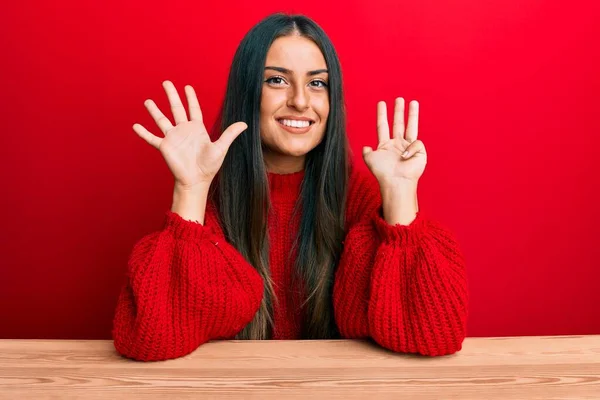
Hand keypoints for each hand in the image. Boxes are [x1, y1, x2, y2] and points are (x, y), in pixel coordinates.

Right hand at [133, 80, 247, 189]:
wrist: (196, 181)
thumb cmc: (209, 166)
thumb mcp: (221, 147)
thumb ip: (230, 134)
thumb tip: (245, 123)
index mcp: (197, 129)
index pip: (193, 109)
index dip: (191, 98)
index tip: (187, 87)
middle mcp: (184, 131)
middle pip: (176, 109)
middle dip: (171, 95)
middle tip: (166, 82)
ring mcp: (173, 138)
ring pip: (162, 120)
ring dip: (154, 111)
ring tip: (148, 101)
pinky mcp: (164, 147)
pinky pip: (152, 138)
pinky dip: (143, 132)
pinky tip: (135, 126)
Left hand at [362, 98, 426, 186]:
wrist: (395, 182)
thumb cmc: (383, 172)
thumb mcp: (370, 160)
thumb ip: (366, 152)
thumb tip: (365, 146)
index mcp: (385, 145)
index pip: (383, 125)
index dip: (382, 114)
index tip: (381, 103)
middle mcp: (397, 144)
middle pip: (398, 123)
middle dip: (398, 111)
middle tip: (399, 99)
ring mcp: (408, 147)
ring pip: (410, 126)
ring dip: (412, 114)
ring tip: (412, 102)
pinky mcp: (419, 151)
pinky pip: (415, 143)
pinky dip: (409, 150)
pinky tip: (405, 158)